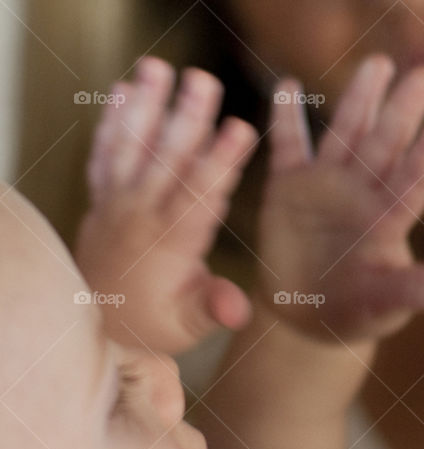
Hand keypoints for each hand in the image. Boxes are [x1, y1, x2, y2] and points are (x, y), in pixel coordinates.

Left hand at [75, 57, 257, 353]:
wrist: (100, 326)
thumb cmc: (157, 324)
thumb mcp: (191, 325)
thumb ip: (213, 309)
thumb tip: (238, 307)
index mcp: (171, 243)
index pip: (200, 195)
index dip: (221, 160)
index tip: (240, 128)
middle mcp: (141, 215)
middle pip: (167, 159)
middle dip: (188, 117)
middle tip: (205, 79)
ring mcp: (117, 202)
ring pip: (132, 147)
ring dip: (145, 105)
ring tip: (157, 66)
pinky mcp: (102, 197)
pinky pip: (103, 154)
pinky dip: (110, 121)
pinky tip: (122, 90)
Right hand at [258, 55, 423, 341]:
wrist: (308, 315)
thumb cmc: (357, 311)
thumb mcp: (386, 303)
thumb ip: (417, 290)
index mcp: (389, 221)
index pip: (412, 182)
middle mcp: (363, 194)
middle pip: (385, 146)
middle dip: (403, 111)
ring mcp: (327, 187)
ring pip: (346, 134)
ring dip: (359, 100)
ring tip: (379, 64)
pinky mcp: (289, 188)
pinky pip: (288, 146)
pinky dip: (285, 119)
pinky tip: (287, 85)